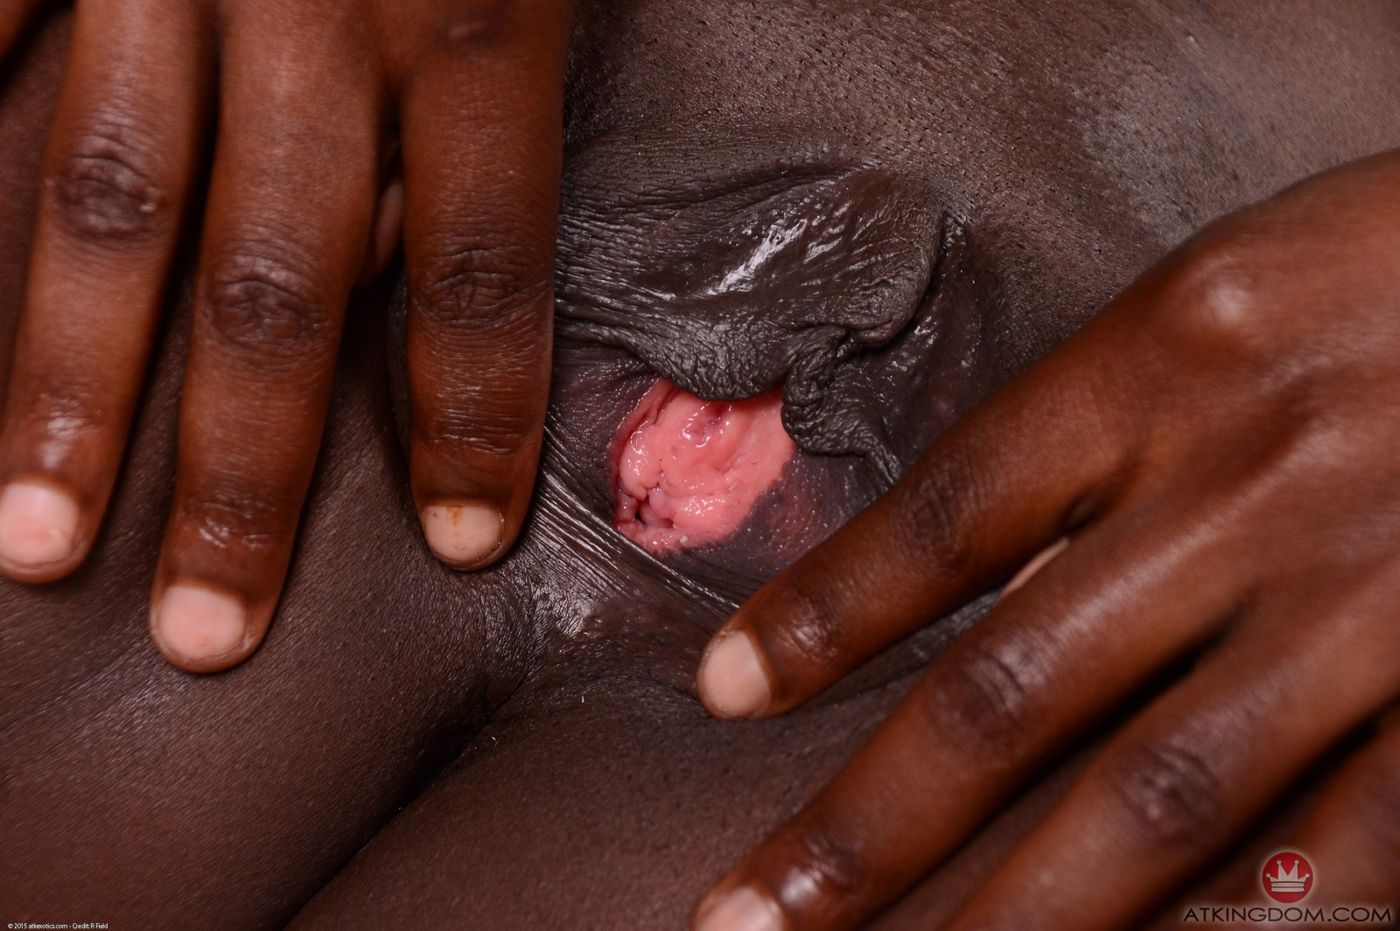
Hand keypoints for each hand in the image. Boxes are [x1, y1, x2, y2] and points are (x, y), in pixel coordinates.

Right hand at [0, 0, 569, 670]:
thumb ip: (487, 99)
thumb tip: (420, 258)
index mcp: (475, 22)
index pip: (481, 270)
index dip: (475, 418)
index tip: (465, 544)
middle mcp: (320, 9)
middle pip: (274, 284)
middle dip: (239, 475)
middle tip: (204, 636)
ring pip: (112, 208)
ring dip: (67, 387)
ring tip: (31, 542)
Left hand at [690, 151, 1399, 929]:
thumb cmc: (1379, 265)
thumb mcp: (1216, 299)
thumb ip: (1098, 434)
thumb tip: (981, 583)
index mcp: (1166, 359)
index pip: (951, 510)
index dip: (824, 614)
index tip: (720, 698)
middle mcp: (1251, 479)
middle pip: (1018, 685)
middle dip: (872, 825)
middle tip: (747, 921)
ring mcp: (1369, 587)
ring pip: (1160, 789)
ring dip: (1026, 911)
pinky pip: (1360, 824)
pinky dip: (1264, 910)